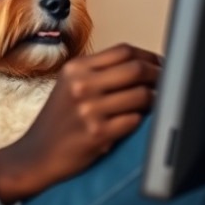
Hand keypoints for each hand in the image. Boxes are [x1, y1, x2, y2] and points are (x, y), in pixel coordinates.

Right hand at [0, 43, 160, 203]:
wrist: (36, 154)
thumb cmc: (59, 120)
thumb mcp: (70, 85)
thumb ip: (100, 73)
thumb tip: (146, 65)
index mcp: (75, 67)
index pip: (124, 50)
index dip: (149, 57)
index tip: (160, 66)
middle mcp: (80, 84)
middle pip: (137, 69)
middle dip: (160, 77)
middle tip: (168, 85)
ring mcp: (88, 109)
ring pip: (141, 95)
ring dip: (154, 102)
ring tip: (154, 107)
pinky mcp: (97, 133)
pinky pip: (134, 121)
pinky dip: (140, 122)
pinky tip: (134, 123)